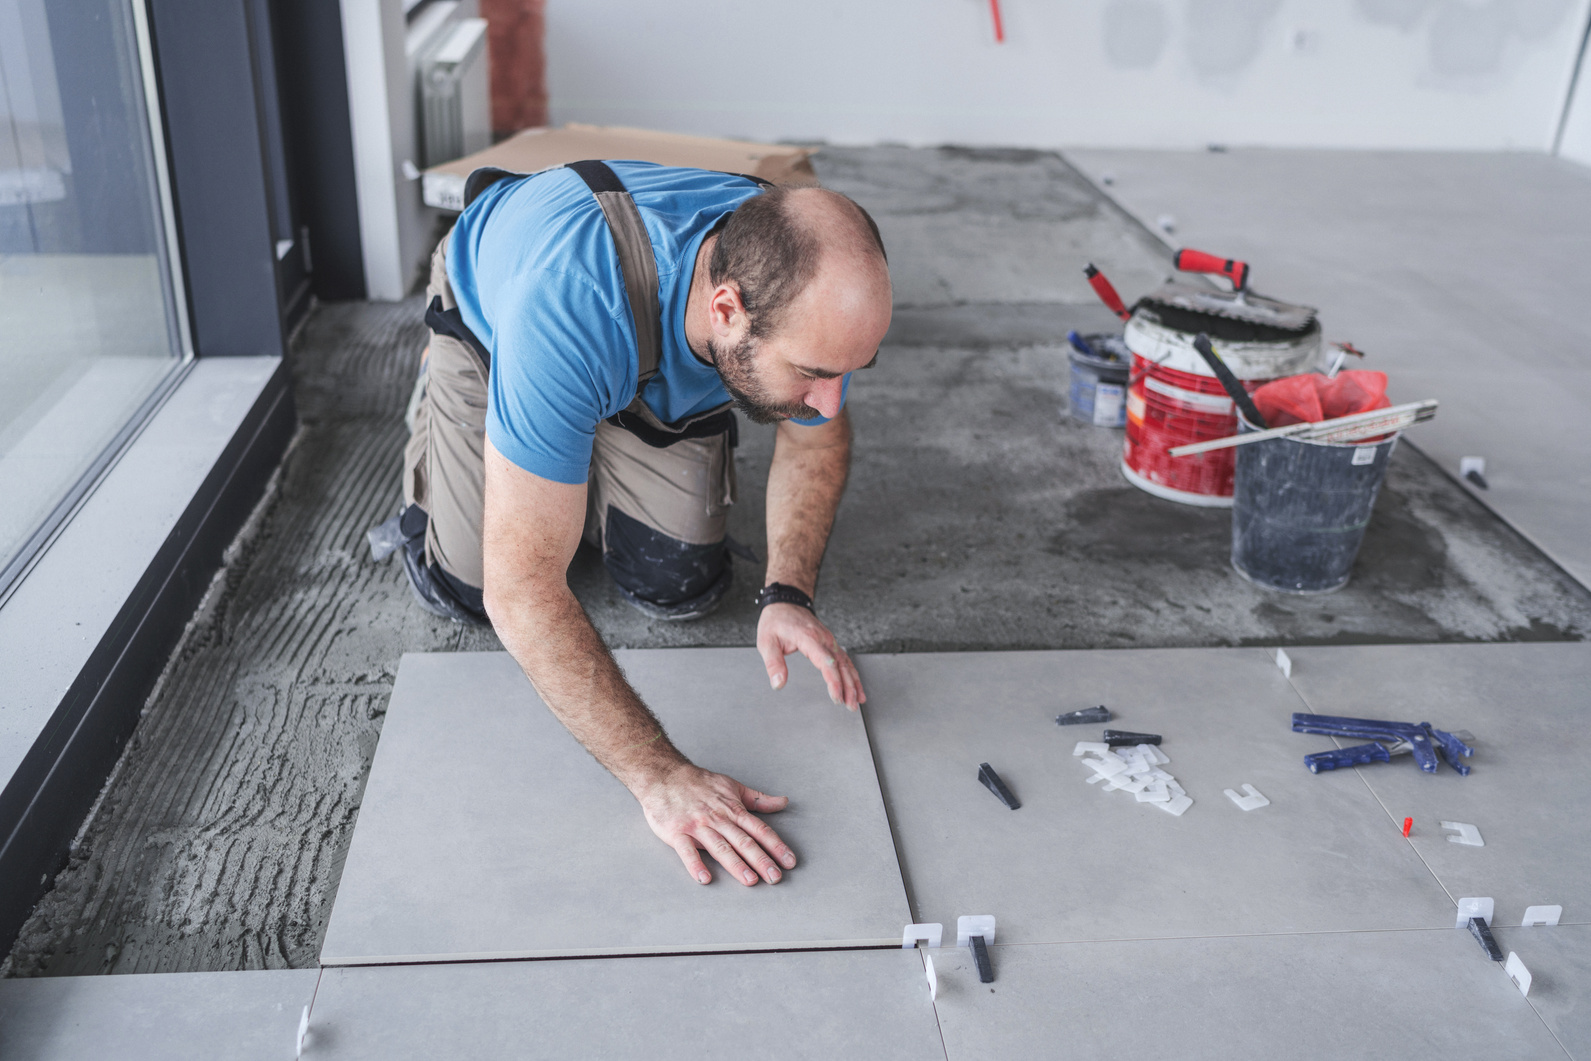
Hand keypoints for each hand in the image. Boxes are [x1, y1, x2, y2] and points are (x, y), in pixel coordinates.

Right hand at [636, 763, 796, 885]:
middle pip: (743, 841)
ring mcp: (697, 826)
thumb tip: (784, 802)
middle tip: (775, 877)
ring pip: (720, 847)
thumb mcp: (732, 786)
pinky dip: (695, 864)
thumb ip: (758, 799)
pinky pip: (687, 851)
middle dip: (761, 860)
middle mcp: (717, 818)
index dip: (776, 846)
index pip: (759, 829)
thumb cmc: (699, 783)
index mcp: (732, 809)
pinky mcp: (677, 832)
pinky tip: (705, 878)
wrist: (664, 775)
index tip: (790, 861)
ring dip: (736, 864)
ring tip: (751, 880)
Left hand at [757, 603, 865, 709]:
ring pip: (847, 663)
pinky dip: (852, 674)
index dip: (833, 681)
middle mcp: (823, 639)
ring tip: (858, 700)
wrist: (786, 603)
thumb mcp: (767, 642)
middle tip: (850, 705)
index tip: (836, 697)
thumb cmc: (776, 621)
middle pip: (841, 665)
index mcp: (809, 638)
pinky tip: (856, 686)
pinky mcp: (830, 643)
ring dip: (854, 682)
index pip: (826, 662)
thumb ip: (774, 664)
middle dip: (848, 687)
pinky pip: (845, 659)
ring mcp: (829, 640)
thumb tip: (778, 684)